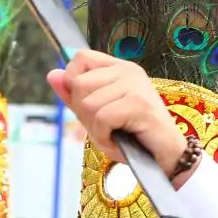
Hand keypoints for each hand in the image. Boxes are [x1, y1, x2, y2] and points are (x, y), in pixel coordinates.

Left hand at [46, 51, 189, 179]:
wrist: (164, 159)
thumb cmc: (132, 139)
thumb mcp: (97, 116)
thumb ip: (75, 96)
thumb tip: (52, 74)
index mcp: (119, 68)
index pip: (81, 58)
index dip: (74, 84)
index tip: (90, 107)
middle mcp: (128, 71)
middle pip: (79, 83)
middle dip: (84, 114)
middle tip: (106, 128)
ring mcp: (135, 85)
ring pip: (88, 103)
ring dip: (96, 129)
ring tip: (115, 135)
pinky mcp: (139, 104)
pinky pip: (102, 118)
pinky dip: (105, 136)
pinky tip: (120, 140)